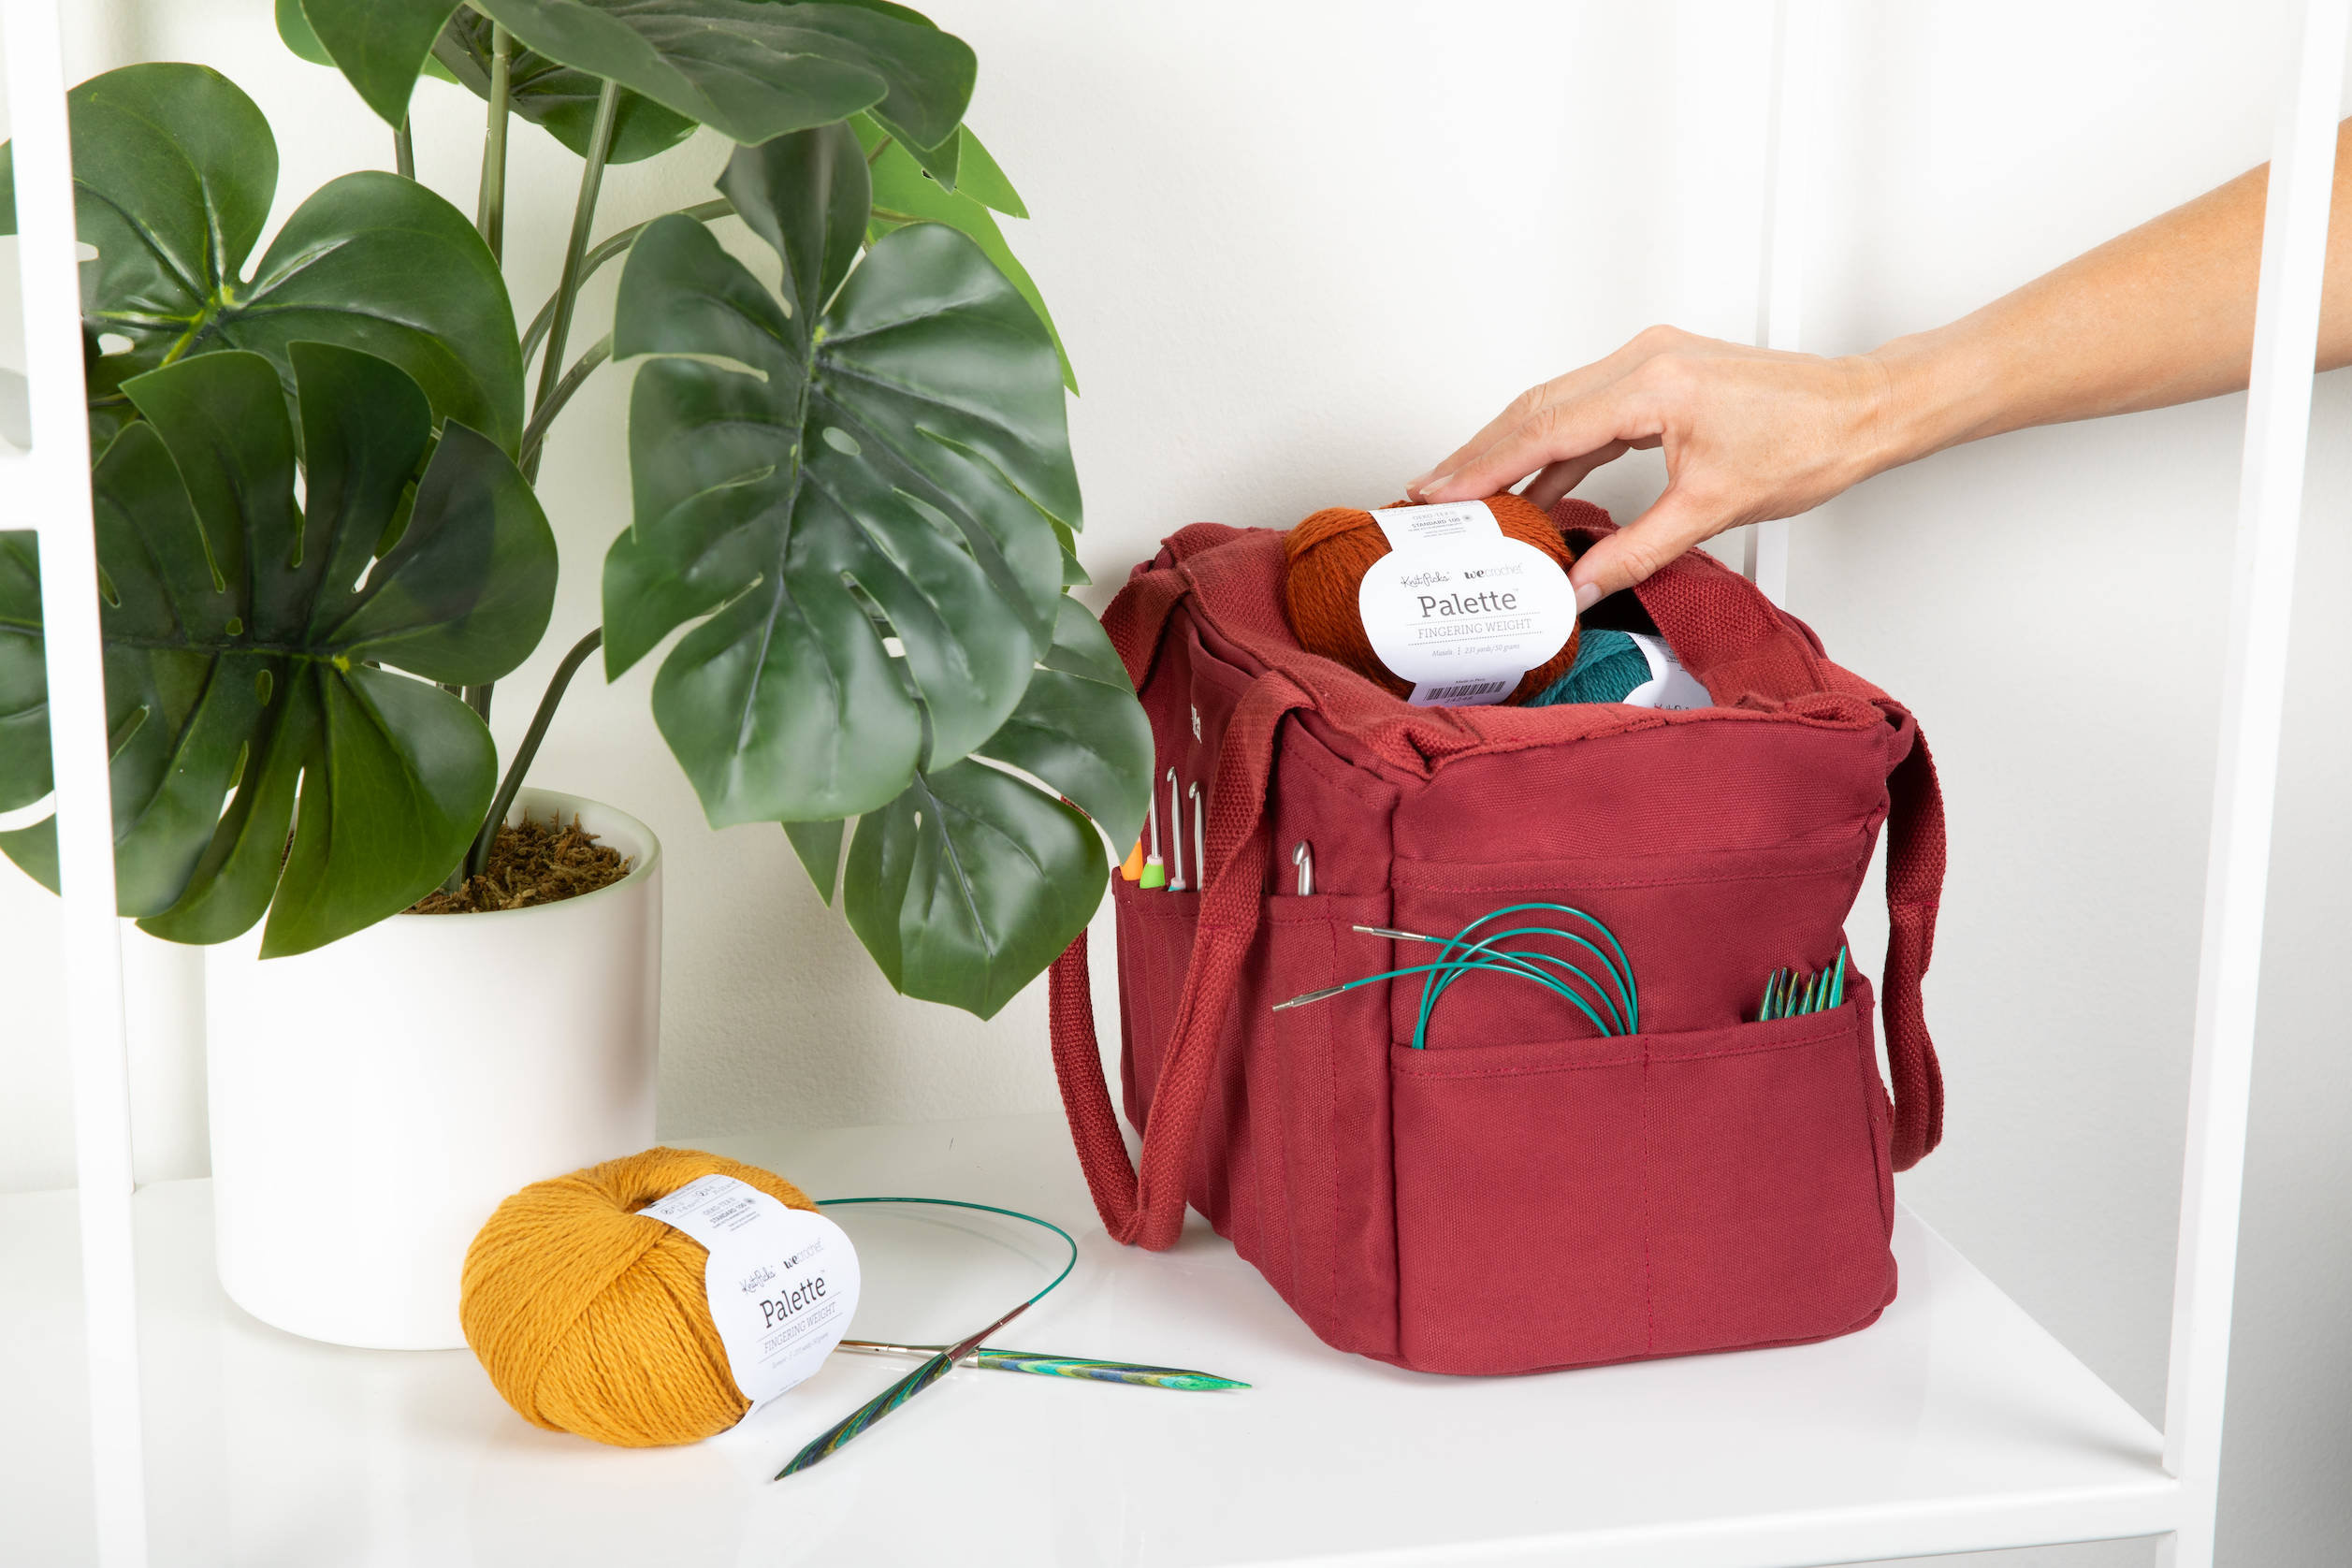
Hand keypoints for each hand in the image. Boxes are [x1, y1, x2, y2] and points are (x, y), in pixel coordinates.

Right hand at [1405, 326, 1905, 608]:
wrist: (1860, 412)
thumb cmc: (1808, 443)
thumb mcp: (1711, 511)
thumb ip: (1633, 552)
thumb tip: (1579, 584)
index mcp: (1653, 384)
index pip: (1544, 427)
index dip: (1484, 465)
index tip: (1440, 494)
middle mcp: (1645, 360)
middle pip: (1535, 407)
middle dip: (1478, 454)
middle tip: (1431, 495)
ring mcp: (1650, 363)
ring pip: (1556, 406)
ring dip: (1510, 450)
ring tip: (1470, 494)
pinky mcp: (1659, 376)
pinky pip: (1586, 410)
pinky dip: (1552, 446)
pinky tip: (1533, 484)